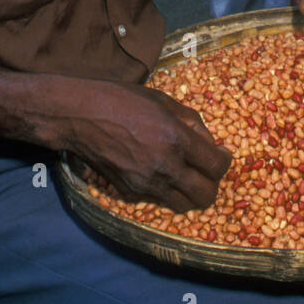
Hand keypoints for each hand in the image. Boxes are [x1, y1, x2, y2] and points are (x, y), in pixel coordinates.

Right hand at [69, 80, 230, 212]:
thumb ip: (191, 121)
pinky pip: (158, 200)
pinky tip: (158, 172)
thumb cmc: (121, 99)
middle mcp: (164, 166)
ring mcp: (145, 183)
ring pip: (183, 204)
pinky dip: (164, 191)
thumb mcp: (163, 101)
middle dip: (212, 184)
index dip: (224, 161)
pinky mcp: (129, 192)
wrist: (79, 115)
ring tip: (185, 175)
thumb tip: (208, 141)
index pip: (216, 166)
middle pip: (205, 195)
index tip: (221, 154)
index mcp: (176, 139)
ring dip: (189, 193)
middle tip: (207, 170)